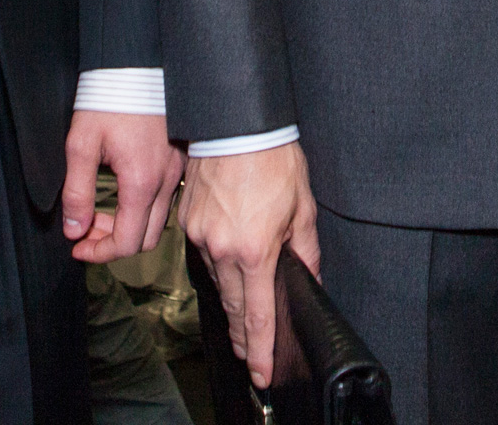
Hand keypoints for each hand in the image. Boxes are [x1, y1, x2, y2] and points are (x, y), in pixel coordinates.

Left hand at [61, 110, 184, 263]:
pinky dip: (143, 209)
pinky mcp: (179, 160)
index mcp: (141, 182)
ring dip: (129, 226)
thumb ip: (76, 192)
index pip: (127, 242)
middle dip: (113, 243)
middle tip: (87, 229)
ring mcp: (175, 170)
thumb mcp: (81, 144)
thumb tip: (75, 230)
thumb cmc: (109, 100)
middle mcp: (165, 181)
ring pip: (157, 221)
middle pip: (146, 239)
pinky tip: (122, 194)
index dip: (99, 253)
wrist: (137, 65)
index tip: (77, 248)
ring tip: (101, 212)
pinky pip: (165, 200)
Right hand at [182, 141, 317, 388]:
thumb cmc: (273, 160)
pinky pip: (204, 256)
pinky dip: (219, 268)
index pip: (258, 314)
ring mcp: (200, 236)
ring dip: (233, 300)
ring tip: (245, 317)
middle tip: (250, 355)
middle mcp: (222, 249)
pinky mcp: (188, 223)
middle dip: (244, 335)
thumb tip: (309, 278)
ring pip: (218, 282)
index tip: (260, 372)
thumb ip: (306, 250)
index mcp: (255, 249)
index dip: (260, 349)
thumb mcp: (302, 208)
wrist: (236, 125)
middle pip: (234, 306)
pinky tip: (231, 269)